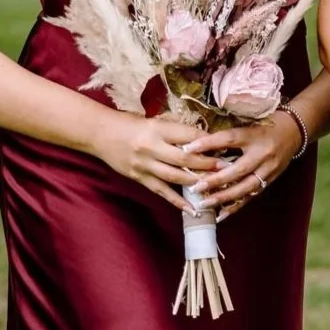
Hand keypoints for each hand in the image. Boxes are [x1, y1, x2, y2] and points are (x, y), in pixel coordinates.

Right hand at [92, 111, 221, 210]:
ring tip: (216, 186)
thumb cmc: (132, 124)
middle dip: (208, 164)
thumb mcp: (156, 121)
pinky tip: (192, 208)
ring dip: (197, 182)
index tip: (225, 147)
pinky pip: (162, 191)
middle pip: (185, 159)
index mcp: (158, 129)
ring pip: (175, 177)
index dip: (208, 142)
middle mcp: (152, 148)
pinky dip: (178, 201)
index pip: (189, 137)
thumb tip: (205, 138)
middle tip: (227, 167)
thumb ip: (177, 131)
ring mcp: (144, 165)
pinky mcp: (139, 178)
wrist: (101, 133)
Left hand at [186, 111, 308, 219]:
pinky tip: (221, 215)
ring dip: (224, 197)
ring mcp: (269, 169)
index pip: (229, 138)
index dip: (208, 143)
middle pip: (238, 169)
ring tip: (204, 204)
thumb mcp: (247, 124)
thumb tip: (198, 144)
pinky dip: (236, 206)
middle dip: (216, 180)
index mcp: (254, 135)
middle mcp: (263, 153)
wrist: (293, 132)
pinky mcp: (270, 179)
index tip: (187, 149)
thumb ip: (227, 135)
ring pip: (246, 187)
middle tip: (195, 187)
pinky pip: (252, 195)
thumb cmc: (265, 125)